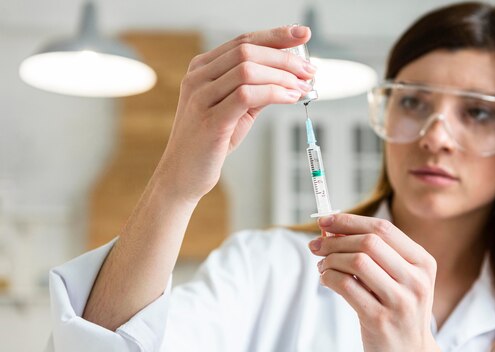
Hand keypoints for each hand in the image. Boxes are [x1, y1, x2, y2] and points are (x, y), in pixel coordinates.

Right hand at [154, 25, 315, 202]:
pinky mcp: (211, 120)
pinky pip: (247, 96)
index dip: (276, 36)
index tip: (302, 35)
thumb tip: (291, 75)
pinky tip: (290, 98)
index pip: (243, 41)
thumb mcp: (236, 109)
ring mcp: (201, 97)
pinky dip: (275, 93)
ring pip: (248, 70)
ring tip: (302, 87)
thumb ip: (257, 89)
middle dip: (284, 57)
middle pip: (247, 51)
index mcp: (202, 68)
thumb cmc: (210, 142)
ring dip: (283, 76)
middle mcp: (198, 77)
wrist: (183, 175)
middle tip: (309, 69)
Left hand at [309, 214, 440, 351]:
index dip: (350, 221)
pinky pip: (347, 286)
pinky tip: (326, 279)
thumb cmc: (398, 308)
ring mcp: (400, 301)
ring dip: (331, 259)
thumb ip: (375, 252)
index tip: (326, 220)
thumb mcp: (399, 277)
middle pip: (369, 242)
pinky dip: (329, 277)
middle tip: (317, 244)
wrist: (409, 351)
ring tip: (323, 265)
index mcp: (423, 262)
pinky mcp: (380, 319)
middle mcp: (416, 280)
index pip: (383, 228)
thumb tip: (333, 228)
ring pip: (357, 261)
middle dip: (336, 239)